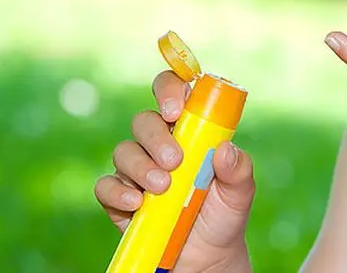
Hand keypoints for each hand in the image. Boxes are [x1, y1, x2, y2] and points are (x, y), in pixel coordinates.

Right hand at [94, 70, 254, 271]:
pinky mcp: (119, 197)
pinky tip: (136, 204)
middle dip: (156, 138)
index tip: (175, 111)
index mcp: (189, 129)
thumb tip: (226, 149)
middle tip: (174, 161)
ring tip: (162, 188)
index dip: (170, 91)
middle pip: (144, 121)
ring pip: (123, 151)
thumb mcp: (240, 193)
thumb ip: (239, 169)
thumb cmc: (223, 214)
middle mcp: (159, 143)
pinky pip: (105, 185)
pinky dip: (117, 192)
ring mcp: (137, 169)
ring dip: (140, 167)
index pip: (173, 92)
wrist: (206, 257)